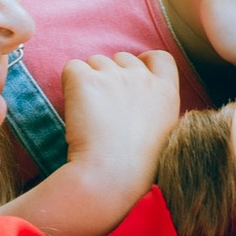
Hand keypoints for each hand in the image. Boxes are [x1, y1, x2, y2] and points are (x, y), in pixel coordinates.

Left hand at [55, 48, 182, 221]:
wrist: (109, 178)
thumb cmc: (134, 169)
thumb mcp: (162, 135)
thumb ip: (153, 109)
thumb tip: (134, 101)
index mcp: (166, 92)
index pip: (160, 58)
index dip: (144, 62)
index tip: (132, 77)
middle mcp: (142, 78)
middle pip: (123, 58)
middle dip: (112, 74)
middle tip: (103, 107)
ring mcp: (113, 75)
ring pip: (95, 63)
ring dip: (90, 82)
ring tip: (89, 116)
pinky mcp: (84, 79)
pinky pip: (72, 69)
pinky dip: (69, 85)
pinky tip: (74, 111)